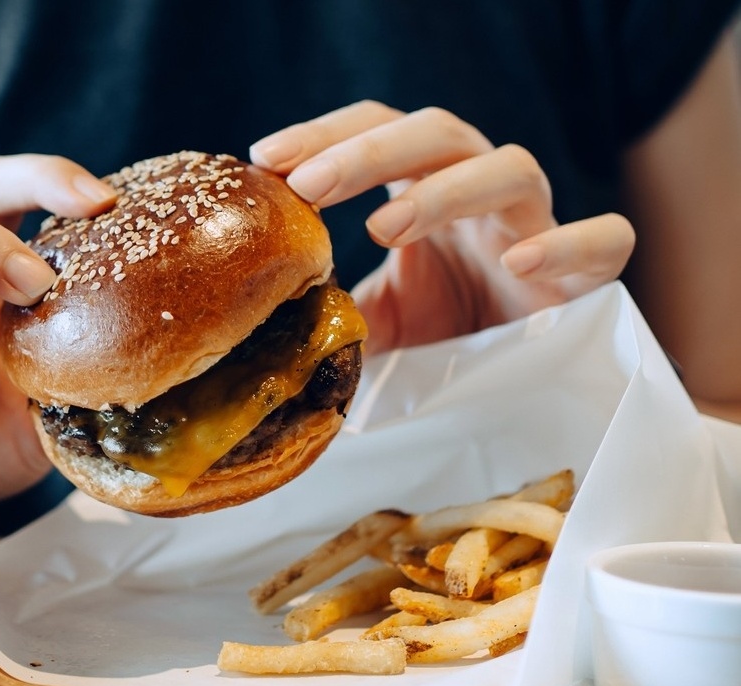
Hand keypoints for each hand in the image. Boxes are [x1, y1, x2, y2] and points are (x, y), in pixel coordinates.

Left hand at [250, 101, 635, 352]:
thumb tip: (269, 322)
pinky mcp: (589, 271)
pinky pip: (602, 238)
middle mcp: (480, 189)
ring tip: (381, 231)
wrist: (522, 375)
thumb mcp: (379, 319)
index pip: (378, 129)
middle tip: (308, 185)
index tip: (265, 156)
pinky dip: (565, 243)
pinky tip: (517, 262)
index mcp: (427, 187)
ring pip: (509, 169)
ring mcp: (536, 222)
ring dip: (444, 192)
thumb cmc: (448, 329)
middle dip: (368, 152)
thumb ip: (337, 308)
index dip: (325, 134)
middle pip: (436, 133)